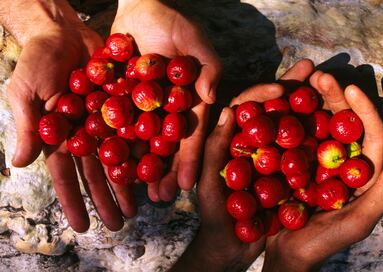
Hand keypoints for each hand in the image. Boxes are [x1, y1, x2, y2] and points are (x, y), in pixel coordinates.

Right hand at [1, 0, 135, 231]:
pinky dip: (142, 151)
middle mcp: (85, 136)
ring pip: (118, 159)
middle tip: (119, 224)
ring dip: (127, 184)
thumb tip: (19, 164)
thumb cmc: (38, 62)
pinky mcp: (123, 107)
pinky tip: (152, 170)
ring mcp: (105, 123)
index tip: (82, 227)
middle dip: (106, 199)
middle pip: (97, 174)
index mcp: (60, 138)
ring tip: (138, 206)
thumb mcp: (26, 94)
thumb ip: (27, 128)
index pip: (66, 176)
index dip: (74, 201)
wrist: (64, 33)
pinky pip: (134, 132)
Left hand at [111, 0, 222, 201]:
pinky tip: (108, 166)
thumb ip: (207, 65)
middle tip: (159, 196)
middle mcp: (166, 110)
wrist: (136, 8)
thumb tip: (210, 96)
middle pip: (166, 147)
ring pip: (140, 143)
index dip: (189, 159)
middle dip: (164, 172)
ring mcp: (142, 108)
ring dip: (138, 167)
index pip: (191, 135)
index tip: (186, 183)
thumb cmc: (170, 22)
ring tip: (135, 192)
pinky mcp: (118, 101)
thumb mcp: (193, 40)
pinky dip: (111, 145)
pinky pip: (114, 126)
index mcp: (187, 102)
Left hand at [171, 60, 314, 270]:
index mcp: (229, 140)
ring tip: (326, 82)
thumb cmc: (214, 217)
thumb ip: (215, 150)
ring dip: (305, 102)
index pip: (243, 108)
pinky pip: (301, 148)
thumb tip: (229, 109)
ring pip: (288, 124)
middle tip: (310, 67)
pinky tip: (333, 117)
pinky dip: (314, 132)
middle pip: (270, 110)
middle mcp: (250, 141)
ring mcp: (269, 154)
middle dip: (289, 86)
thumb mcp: (209, 186)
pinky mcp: (285, 169)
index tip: (280, 89)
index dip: (260, 95)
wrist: (231, 247)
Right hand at [261, 70, 382, 270]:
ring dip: (311, 100)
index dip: (364, 109)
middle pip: (342, 122)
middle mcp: (339, 160)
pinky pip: (291, 136)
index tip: (350, 87)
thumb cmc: (322, 243)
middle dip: (334, 96)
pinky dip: (287, 117)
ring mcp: (313, 159)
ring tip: (301, 80)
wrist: (285, 254)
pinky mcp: (291, 162)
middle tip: (319, 76)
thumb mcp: (357, 222)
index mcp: (361, 172)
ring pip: (316, 123)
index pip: (370, 134)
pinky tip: (279, 102)